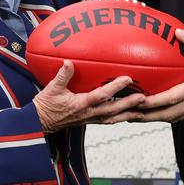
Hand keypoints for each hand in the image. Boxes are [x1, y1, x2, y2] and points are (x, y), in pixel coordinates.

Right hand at [33, 60, 147, 131]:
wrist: (39, 123)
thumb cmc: (45, 105)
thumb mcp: (52, 88)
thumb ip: (62, 75)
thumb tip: (69, 61)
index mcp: (80, 104)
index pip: (101, 95)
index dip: (115, 87)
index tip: (127, 78)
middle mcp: (88, 113)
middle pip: (113, 110)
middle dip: (129, 104)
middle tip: (144, 98)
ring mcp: (89, 119)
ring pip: (113, 118)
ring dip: (128, 114)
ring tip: (142, 111)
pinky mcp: (89, 121)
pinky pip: (107, 121)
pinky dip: (119, 118)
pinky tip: (126, 116)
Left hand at [107, 30, 183, 123]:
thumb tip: (177, 33)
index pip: (172, 98)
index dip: (152, 102)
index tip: (135, 101)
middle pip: (167, 115)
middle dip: (145, 116)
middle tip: (125, 114)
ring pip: (172, 118)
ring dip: (152, 119)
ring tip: (133, 116)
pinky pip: (179, 116)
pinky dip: (163, 116)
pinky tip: (151, 112)